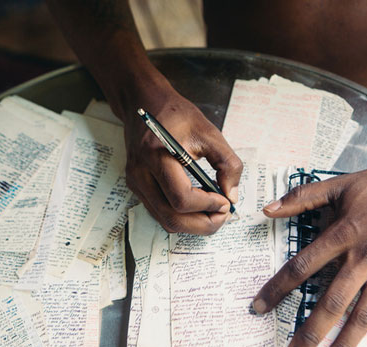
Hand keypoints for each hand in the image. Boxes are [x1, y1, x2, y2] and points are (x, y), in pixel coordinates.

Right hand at [121, 79, 242, 234]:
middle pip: (171, 217)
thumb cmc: (176, 115)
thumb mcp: (209, 132)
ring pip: (164, 220)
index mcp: (157, 155)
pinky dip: (181, 217)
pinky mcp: (137, 187)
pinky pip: (160, 213)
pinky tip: (198, 207)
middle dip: (202, 224)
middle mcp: (141, 173)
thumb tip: (231, 196)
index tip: (225, 202)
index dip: (207, 205)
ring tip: (213, 213)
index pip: (181, 197)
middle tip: (223, 216)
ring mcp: (136, 183)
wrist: (143, 102)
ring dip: (192, 224)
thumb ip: (227, 163)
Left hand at [253, 156, 366, 346]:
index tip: (258, 309)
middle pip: (330, 302)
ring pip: (363, 316)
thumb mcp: (339, 184)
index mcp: (341, 235)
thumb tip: (267, 209)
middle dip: (309, 333)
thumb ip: (302, 197)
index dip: (277, 288)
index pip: (301, 267)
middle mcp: (362, 258)